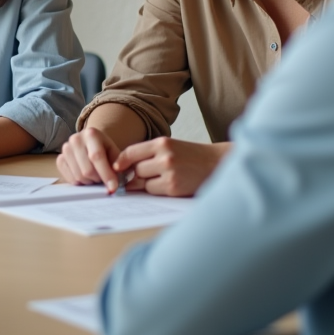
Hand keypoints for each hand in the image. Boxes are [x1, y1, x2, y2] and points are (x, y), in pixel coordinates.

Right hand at [56, 127, 123, 191]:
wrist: (91, 145)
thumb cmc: (105, 150)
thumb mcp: (115, 154)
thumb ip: (118, 166)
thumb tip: (115, 183)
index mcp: (91, 134)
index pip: (96, 157)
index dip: (106, 174)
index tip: (113, 188)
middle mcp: (75, 139)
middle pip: (87, 170)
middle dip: (98, 180)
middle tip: (103, 179)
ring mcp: (65, 149)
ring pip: (78, 176)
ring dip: (90, 182)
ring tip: (95, 176)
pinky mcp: (60, 159)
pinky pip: (70, 179)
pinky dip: (80, 183)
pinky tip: (86, 177)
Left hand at [113, 138, 228, 196]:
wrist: (217, 164)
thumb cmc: (191, 156)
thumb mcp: (171, 146)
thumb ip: (150, 153)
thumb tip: (125, 168)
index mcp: (163, 143)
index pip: (131, 151)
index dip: (121, 161)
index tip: (116, 167)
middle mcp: (165, 156)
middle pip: (136, 169)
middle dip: (137, 174)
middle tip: (144, 176)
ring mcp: (169, 173)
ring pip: (143, 182)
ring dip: (146, 183)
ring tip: (160, 179)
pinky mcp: (174, 188)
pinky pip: (153, 191)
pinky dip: (156, 190)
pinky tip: (168, 185)